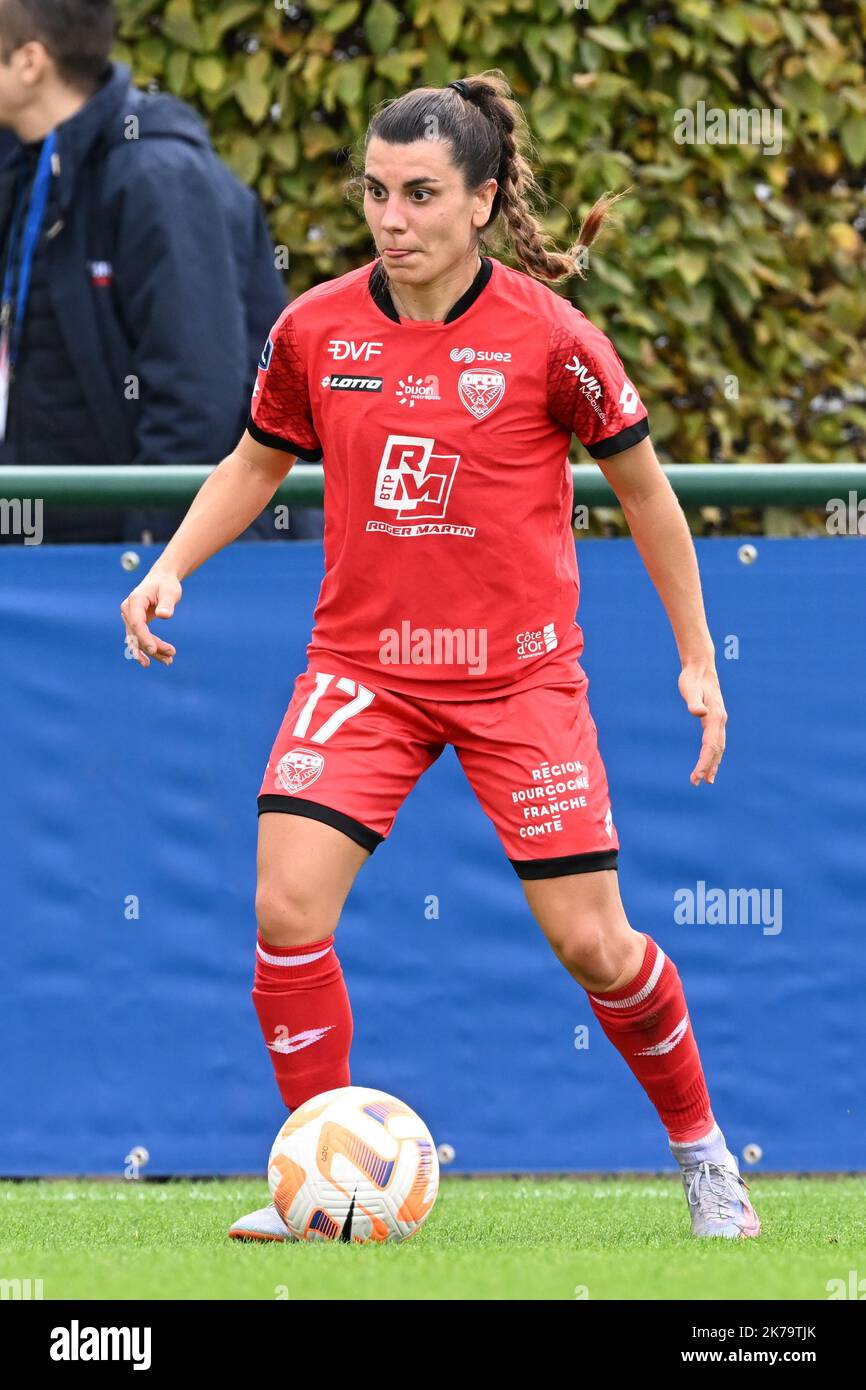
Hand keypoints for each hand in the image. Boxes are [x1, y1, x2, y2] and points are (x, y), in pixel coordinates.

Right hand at [120, 570, 181, 668]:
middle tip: (172, 655)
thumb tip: (164, 615)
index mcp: (135, 601)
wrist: (162, 580)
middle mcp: (128, 610)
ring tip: (169, 661)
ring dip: (152, 652)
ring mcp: (129, 618)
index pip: (137, 623)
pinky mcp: (134, 624)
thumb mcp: (170, 591)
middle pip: (137, 634)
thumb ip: (167, 603)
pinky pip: (139, 639)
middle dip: (153, 647)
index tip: (154, 650)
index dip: (144, 638)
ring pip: (137, 640)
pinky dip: (149, 649)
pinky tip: (161, 659)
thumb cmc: (166, 584)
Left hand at [678, 662, 726, 785]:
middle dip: (708, 767)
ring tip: (707, 780)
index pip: (710, 746)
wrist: (700, 667)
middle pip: (716, 749)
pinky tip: (710, 761)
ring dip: (713, 763)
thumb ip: (693, 702)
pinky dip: (714, 754)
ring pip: (718, 747)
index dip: (704, 762)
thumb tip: (698, 712)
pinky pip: (716, 741)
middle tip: (698, 783)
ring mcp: (719, 720)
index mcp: (714, 717)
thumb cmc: (691, 679)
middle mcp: (720, 720)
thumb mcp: (688, 689)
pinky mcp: (715, 718)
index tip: (696, 776)